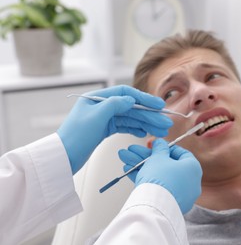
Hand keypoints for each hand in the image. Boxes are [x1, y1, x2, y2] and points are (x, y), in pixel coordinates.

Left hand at [57, 85, 172, 173]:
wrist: (64, 157)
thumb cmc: (75, 136)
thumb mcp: (96, 117)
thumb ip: (114, 104)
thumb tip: (131, 99)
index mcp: (98, 98)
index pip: (126, 94)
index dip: (144, 99)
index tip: (159, 105)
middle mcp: (102, 106)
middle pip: (131, 108)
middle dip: (149, 115)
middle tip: (165, 123)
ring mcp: (104, 118)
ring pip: (130, 118)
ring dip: (146, 124)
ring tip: (161, 131)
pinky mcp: (105, 130)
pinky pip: (125, 127)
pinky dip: (136, 129)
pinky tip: (146, 133)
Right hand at [119, 139, 201, 213]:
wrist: (154, 206)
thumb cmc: (160, 178)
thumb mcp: (158, 157)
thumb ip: (160, 148)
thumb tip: (160, 143)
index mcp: (193, 168)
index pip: (181, 153)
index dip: (166, 147)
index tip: (155, 146)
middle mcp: (190, 182)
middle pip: (166, 165)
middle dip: (146, 157)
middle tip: (134, 151)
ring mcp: (181, 194)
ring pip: (159, 176)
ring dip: (142, 166)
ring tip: (126, 159)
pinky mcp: (170, 204)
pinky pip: (158, 188)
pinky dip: (146, 179)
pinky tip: (130, 171)